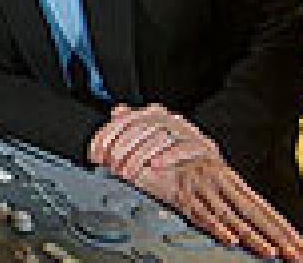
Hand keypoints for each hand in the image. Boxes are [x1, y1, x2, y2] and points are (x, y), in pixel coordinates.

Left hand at [89, 103, 218, 180]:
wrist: (207, 187)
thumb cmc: (173, 169)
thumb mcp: (144, 152)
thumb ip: (127, 135)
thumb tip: (113, 116)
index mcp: (155, 117)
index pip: (126, 119)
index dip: (107, 136)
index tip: (96, 154)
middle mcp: (171, 121)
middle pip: (140, 126)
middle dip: (121, 148)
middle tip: (112, 166)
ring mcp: (189, 133)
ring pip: (159, 137)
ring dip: (139, 156)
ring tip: (127, 173)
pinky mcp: (204, 148)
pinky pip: (184, 148)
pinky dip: (168, 157)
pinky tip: (155, 166)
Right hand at [134, 157, 302, 260]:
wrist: (148, 138)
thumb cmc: (178, 155)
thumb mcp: (206, 171)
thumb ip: (225, 195)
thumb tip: (246, 219)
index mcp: (228, 177)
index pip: (261, 206)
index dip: (281, 226)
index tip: (298, 242)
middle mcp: (219, 182)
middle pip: (254, 213)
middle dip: (278, 235)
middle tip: (296, 253)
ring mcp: (201, 188)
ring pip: (232, 217)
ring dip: (252, 236)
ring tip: (271, 253)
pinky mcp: (180, 195)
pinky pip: (200, 214)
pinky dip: (215, 227)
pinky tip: (230, 239)